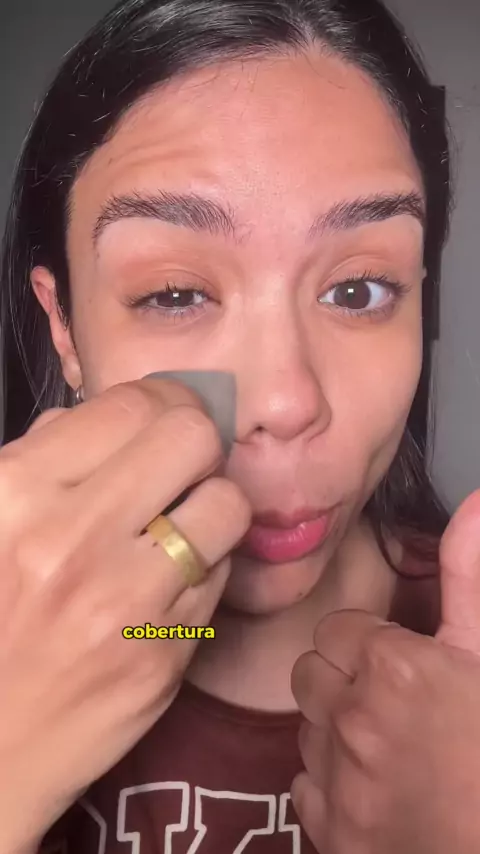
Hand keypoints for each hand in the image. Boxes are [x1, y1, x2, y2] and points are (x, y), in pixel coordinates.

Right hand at [0, 378, 249, 851]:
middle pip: (194, 438)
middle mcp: (73, 539)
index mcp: (18, 492)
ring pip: (227, 505)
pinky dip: (205, 567)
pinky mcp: (166, 656)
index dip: (163, 400)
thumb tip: (103, 416)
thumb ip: (41, 458)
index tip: (163, 416)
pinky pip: (220, 576)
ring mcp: (126, 603)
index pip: (134, 405)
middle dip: (198, 442)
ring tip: (182, 523)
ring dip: (212, 505)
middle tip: (184, 462)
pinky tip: (170, 581)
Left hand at [291, 491, 479, 853]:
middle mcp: (352, 720)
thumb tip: (473, 503)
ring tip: (387, 744)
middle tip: (391, 700)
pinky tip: (375, 789)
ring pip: (306, 727)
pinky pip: (305, 784)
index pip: (340, 630)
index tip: (400, 662)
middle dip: (344, 678)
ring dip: (335, 729)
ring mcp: (338, 783)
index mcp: (392, 668)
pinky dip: (331, 784)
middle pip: (312, 672)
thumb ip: (469, 578)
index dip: (371, 643)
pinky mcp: (331, 835)